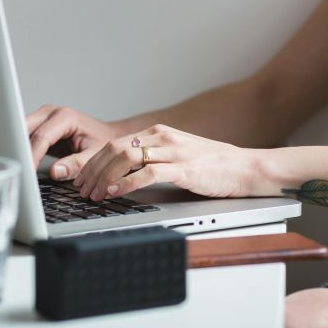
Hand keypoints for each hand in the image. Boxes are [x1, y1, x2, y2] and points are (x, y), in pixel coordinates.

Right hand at [26, 104, 119, 179]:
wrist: (106, 135)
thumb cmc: (103, 142)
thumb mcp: (94, 155)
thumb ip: (77, 164)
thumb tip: (56, 172)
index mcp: (65, 117)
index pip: (41, 136)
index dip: (32, 155)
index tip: (27, 172)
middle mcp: (51, 113)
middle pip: (25, 129)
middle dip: (19, 150)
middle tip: (17, 170)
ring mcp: (43, 118)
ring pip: (21, 131)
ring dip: (17, 148)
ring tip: (17, 167)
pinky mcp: (39, 126)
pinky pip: (24, 136)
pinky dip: (21, 149)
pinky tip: (22, 162)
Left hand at [73, 124, 257, 200]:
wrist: (245, 168)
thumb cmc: (212, 166)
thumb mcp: (176, 156)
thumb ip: (152, 160)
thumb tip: (122, 175)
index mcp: (158, 133)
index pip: (115, 144)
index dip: (94, 162)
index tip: (82, 178)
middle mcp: (163, 138)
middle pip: (115, 149)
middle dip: (93, 170)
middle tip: (81, 189)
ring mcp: (174, 152)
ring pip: (126, 158)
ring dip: (104, 177)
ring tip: (94, 193)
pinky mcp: (185, 169)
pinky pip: (148, 173)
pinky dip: (126, 183)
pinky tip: (115, 193)